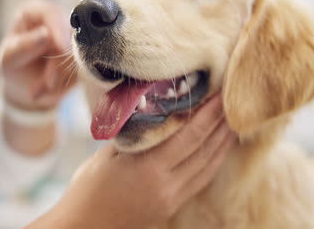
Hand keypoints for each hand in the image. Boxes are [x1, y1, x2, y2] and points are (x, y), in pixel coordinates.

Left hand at [0, 0, 76, 110]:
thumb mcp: (10, 57)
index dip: (57, 29)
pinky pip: (84, 68)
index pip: (52, 12)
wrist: (25, 86)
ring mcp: (74, 37)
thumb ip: (25, 45)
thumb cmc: (13, 65)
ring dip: (61, 78)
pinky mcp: (85, 55)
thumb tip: (46, 34)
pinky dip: (66, 83)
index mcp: (36, 11)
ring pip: (79, 55)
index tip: (60, 47)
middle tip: (46, 85)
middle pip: (69, 36)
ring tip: (40, 91)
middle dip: (58, 64)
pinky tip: (50, 90)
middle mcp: (58, 20)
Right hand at [26, 95, 236, 228]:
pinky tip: (216, 151)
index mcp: (149, 169)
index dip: (208, 116)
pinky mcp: (171, 207)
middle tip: (231, 104)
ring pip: (207, 168)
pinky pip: (199, 181)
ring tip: (231, 125)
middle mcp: (166, 186)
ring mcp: (171, 199)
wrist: (82, 228)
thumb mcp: (107, 155)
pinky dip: (211, 163)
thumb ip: (135, 135)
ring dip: (222, 145)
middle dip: (220, 126)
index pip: (190, 137)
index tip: (219, 97)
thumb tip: (152, 110)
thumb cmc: (87, 189)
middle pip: (204, 151)